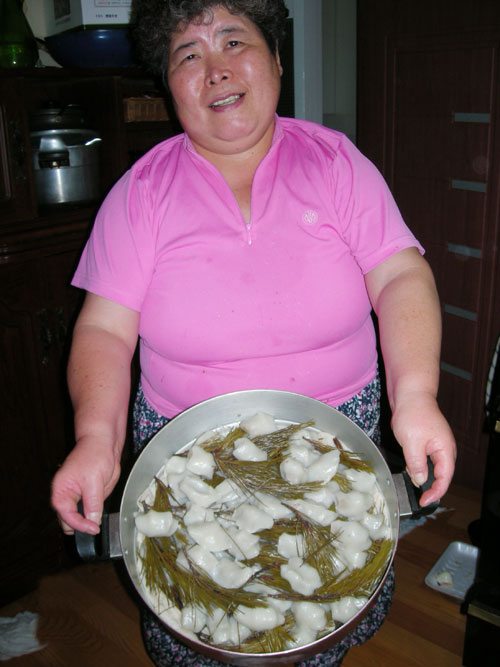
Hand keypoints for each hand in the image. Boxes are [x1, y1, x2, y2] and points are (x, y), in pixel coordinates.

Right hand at [51, 436, 120, 534]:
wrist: (103, 442)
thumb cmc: (95, 454)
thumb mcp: (95, 481)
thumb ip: (93, 504)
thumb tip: (93, 521)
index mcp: (61, 491)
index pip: (67, 517)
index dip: (81, 525)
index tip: (94, 529)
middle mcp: (65, 495)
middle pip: (68, 521)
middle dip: (81, 524)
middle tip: (96, 526)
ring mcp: (75, 495)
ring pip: (79, 517)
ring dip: (88, 517)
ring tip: (98, 511)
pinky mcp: (85, 494)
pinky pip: (89, 508)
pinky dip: (94, 510)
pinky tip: (100, 504)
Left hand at [390, 391, 455, 505]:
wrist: (411, 394)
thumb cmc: (413, 413)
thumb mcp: (411, 443)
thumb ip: (416, 464)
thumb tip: (420, 480)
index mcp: (445, 450)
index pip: (444, 478)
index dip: (435, 493)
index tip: (424, 502)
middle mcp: (444, 449)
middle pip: (441, 475)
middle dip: (429, 487)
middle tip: (417, 497)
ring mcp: (437, 445)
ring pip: (432, 468)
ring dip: (423, 476)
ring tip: (412, 481)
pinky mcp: (428, 442)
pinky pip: (426, 459)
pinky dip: (419, 466)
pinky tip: (410, 468)